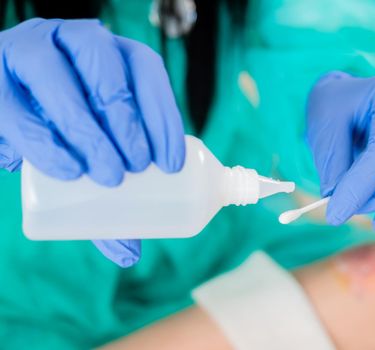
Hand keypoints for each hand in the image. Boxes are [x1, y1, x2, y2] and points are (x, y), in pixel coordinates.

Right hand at [0, 19, 185, 265]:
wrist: (8, 108)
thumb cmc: (65, 132)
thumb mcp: (95, 152)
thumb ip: (112, 195)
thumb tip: (129, 253)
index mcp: (112, 55)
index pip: (145, 72)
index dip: (163, 115)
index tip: (170, 162)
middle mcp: (73, 43)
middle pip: (105, 72)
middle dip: (124, 123)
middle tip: (132, 170)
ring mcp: (30, 51)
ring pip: (57, 77)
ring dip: (84, 129)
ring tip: (104, 175)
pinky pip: (12, 104)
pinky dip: (40, 140)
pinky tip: (63, 169)